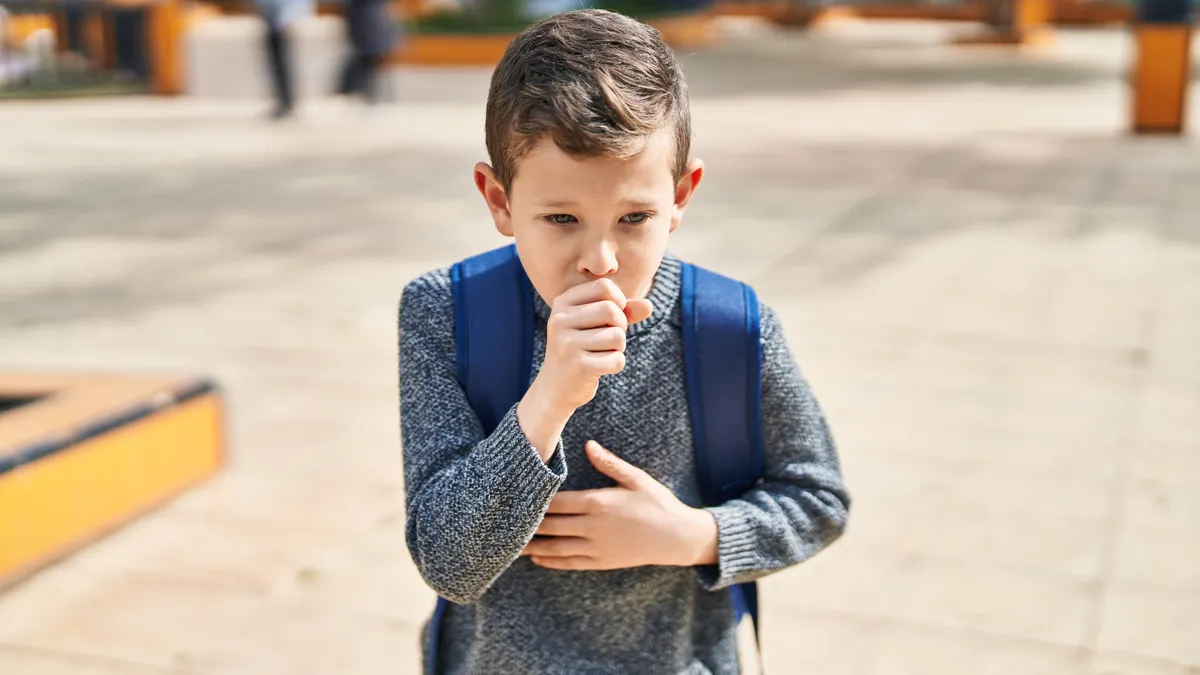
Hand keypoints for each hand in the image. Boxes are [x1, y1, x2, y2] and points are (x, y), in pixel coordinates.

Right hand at [517, 280, 651, 460]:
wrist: (556, 388)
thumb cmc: (581, 348)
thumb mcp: (597, 324)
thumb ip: (623, 311)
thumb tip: (649, 306)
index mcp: (562, 302)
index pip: (604, 287)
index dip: (618, 301)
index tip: (611, 317)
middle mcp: (560, 320)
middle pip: (612, 310)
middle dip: (620, 326)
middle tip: (610, 339)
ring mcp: (567, 344)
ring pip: (617, 336)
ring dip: (618, 347)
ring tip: (602, 353)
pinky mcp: (578, 366)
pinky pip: (617, 359)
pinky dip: (616, 364)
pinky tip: (600, 368)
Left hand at [521, 441, 717, 570]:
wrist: (677, 537)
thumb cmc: (658, 503)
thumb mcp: (636, 478)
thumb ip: (609, 463)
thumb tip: (588, 445)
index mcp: (598, 502)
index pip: (557, 502)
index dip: (535, 501)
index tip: (515, 497)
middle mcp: (593, 527)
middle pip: (550, 526)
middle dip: (526, 524)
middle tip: (501, 522)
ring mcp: (596, 547)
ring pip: (556, 548)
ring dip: (532, 547)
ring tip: (510, 544)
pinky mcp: (601, 562)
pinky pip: (570, 563)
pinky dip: (551, 561)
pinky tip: (537, 559)